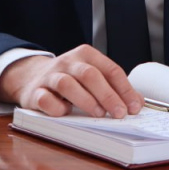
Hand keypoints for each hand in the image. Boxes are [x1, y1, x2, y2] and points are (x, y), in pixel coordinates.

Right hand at [0, 44, 143, 118]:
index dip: (124, 89)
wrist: (31, 77)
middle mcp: (68, 62)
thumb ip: (114, 87)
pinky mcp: (35, 92)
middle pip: (90, 75)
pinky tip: (66, 113)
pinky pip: (45, 99)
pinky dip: (57, 108)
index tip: (134, 107)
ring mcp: (50, 76)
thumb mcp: (92, 77)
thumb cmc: (70, 79)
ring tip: (98, 114)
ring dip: (85, 101)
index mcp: (86, 55)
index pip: (110, 69)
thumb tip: (137, 103)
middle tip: (119, 113)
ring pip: (67, 84)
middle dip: (108, 95)